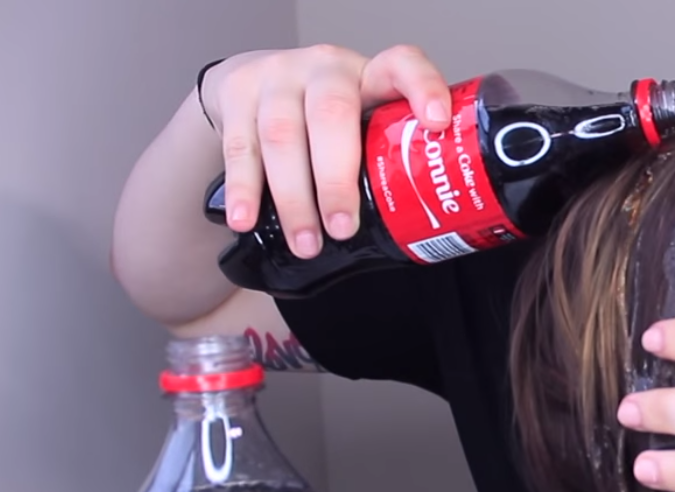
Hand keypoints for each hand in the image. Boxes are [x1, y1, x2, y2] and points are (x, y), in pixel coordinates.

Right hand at [199, 44, 452, 257]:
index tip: (437, 123)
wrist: (255, 82)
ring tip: (307, 243)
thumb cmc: (326, 115)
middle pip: (331, 115)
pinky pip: (240, 147)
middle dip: (337, 179)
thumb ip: (386, 154)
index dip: (423, 89)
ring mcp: (278, 77)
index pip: (402, 66)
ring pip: (282, 136)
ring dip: (294, 198)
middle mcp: (325, 69)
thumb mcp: (362, 119)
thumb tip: (423, 231)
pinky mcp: (237, 93)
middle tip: (342, 228)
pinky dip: (245, 190)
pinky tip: (247, 220)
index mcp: (369, 74)